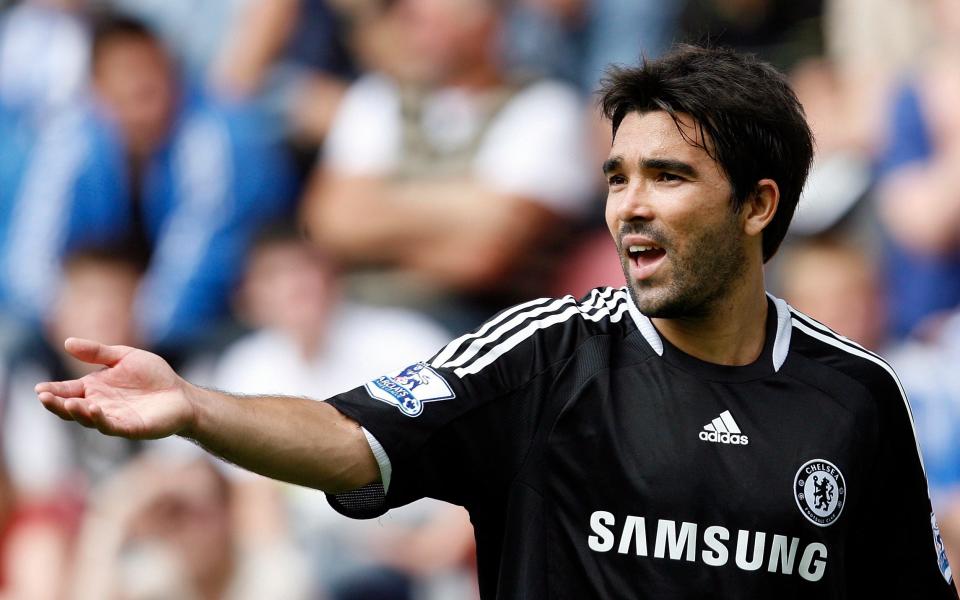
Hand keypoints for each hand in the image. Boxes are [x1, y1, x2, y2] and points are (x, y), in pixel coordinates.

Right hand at [35, 338, 195, 439]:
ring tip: (68, 404)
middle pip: (71, 407)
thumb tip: (67, 342)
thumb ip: (97, 352)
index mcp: (94, 388)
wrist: (182, 394)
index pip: (68, 390)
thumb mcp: (124, 356)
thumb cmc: (154, 376)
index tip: (39, 388)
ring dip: (76, 412)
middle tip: (44, 397)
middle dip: (57, 404)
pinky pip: (112, 425)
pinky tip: (93, 409)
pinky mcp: (131, 427)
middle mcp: (99, 405)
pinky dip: (100, 419)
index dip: (53, 390)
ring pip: (88, 419)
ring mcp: (114, 418)